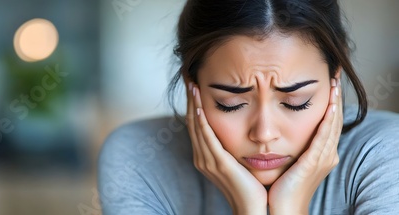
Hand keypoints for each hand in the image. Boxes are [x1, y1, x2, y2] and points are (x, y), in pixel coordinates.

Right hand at [186, 82, 266, 214]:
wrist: (253, 209)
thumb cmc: (250, 188)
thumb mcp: (238, 163)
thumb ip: (233, 148)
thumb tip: (240, 131)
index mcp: (205, 157)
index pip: (196, 125)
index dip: (194, 104)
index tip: (195, 86)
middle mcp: (202, 158)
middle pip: (192, 122)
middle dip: (190, 100)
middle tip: (189, 79)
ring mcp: (208, 161)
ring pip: (197, 127)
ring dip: (194, 105)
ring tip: (192, 86)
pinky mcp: (218, 163)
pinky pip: (207, 138)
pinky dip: (202, 122)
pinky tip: (201, 108)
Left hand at [268, 78, 342, 213]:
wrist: (280, 210)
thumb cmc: (279, 188)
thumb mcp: (288, 162)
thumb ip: (288, 146)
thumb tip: (276, 131)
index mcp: (320, 155)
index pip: (328, 124)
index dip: (330, 104)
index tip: (328, 85)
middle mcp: (326, 155)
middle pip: (334, 121)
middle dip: (335, 99)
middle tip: (336, 78)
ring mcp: (322, 159)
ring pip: (332, 126)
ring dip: (335, 104)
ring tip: (335, 85)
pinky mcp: (313, 163)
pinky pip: (324, 137)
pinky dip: (328, 120)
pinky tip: (329, 106)